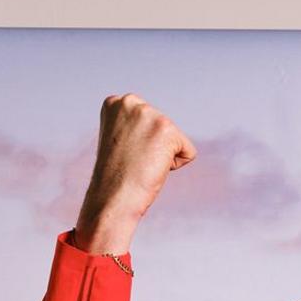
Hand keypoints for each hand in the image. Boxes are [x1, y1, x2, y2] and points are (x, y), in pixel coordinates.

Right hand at [75, 95, 195, 256]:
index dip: (139, 143)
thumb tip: (153, 132)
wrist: (112, 199)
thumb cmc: (115, 178)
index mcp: (115, 103)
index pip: (148, 120)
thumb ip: (135, 127)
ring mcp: (149, 114)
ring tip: (142, 165)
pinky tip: (153, 169)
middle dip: (153, 147)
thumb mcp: (119, 141)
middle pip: (163, 127)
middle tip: (133, 162)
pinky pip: (188, 152)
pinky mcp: (167, 129)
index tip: (124, 154)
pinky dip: (176, 165)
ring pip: (175, 139)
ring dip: (163, 157)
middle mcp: (130, 102)